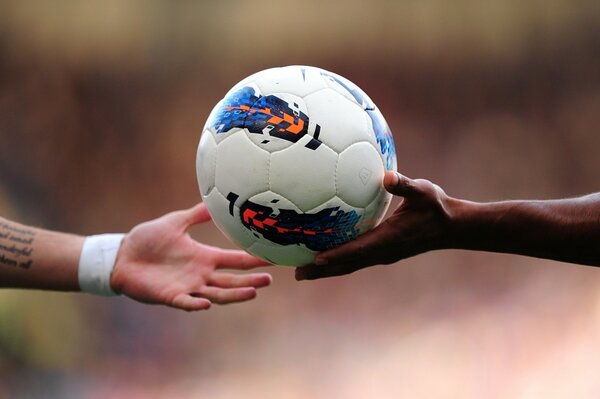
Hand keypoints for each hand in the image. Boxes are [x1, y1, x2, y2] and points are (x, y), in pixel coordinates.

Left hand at [110, 203, 271, 310]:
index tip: (273, 257)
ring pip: (217, 294)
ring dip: (234, 295)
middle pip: (232, 281)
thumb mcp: (175, 222)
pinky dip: (196, 304)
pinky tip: (207, 303)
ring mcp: (187, 287)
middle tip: (269, 280)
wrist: (122, 255)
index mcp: (204, 257)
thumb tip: (214, 201)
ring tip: (252, 292)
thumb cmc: (147, 240)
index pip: (235, 260)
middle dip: (250, 281)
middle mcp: (200, 274)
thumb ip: (196, 214)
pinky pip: (186, 302)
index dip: (254, 259)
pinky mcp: (170, 296)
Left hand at [296, 172, 452, 279]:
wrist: (451, 227)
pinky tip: (324, 253)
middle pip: (346, 265)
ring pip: (349, 265)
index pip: (357, 250)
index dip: (336, 255)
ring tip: (302, 271)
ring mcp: (382, 254)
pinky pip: (355, 258)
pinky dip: (338, 260)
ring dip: (326, 270)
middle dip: (321, 271)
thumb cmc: (437, 207)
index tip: (314, 259)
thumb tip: (387, 175)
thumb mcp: (423, 192)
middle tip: (296, 275)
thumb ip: (404, 184)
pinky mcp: (383, 252)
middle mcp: (382, 252)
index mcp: (388, 239)